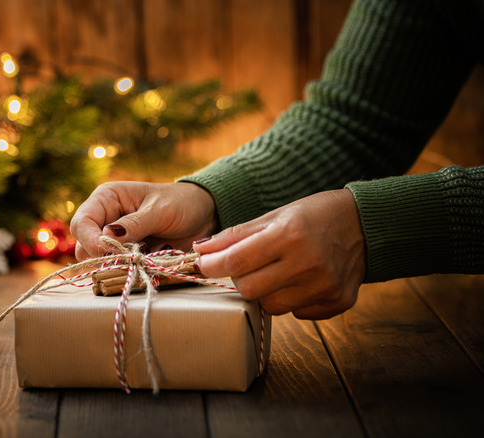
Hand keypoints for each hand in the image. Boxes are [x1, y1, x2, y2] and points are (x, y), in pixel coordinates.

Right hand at [70, 181, 217, 259]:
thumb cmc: (182, 203)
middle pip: (84, 246)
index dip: (90, 240)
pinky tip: (148, 265)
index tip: (110, 253)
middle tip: (132, 257)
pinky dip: (130, 272)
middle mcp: (105, 220)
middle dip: (104, 256)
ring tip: (144, 258)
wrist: (205, 215)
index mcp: (106, 199)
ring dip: (118, 266)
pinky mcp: (128, 256)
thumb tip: (106, 237)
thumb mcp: (159, 210)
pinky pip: (117, 270)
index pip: (81, 223)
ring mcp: (115, 241)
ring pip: (98, 262)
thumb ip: (134, 224)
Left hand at [193, 189, 365, 319]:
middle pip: (250, 290)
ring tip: (278, 272)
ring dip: (266, 292)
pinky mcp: (337, 302)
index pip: (237, 261)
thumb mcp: (275, 216)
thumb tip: (201, 250)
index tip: (204, 264)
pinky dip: (292, 300)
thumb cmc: (314, 216)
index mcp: (290, 235)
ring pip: (271, 307)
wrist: (366, 224)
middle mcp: (309, 263)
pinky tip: (302, 281)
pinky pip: (297, 313)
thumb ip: (236, 236)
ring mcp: (325, 286)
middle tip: (246, 267)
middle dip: (240, 279)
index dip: (213, 265)